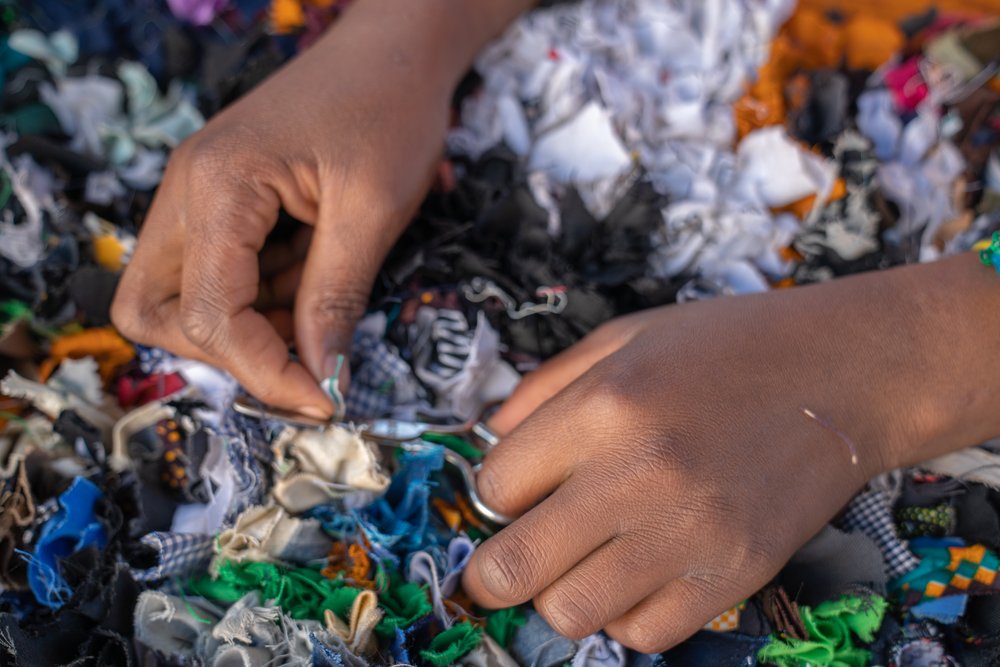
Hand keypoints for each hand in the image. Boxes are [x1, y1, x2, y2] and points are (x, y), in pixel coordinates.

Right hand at [112, 0, 530, 415]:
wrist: (394, 51)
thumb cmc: (389, 110)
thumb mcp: (372, 212)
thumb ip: (334, 300)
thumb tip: (321, 381)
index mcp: (217, 186)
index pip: (209, 315)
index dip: (266, 371)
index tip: (323, 400)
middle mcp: (188, 191)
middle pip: (154, 310)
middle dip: (221, 351)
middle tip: (297, 358)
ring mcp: (199, 194)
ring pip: (179, 297)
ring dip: (245, 326)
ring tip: (317, 309)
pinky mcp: (223, 201)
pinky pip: (217, 273)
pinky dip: (260, 298)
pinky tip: (312, 280)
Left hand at [463, 255, 999, 652]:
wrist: (844, 371)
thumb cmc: (728, 346)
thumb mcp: (623, 337)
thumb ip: (544, 388)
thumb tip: (491, 442)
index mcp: (603, 408)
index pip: (494, 486)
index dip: (493, 494)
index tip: (513, 492)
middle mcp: (638, 476)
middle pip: (513, 567)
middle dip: (493, 570)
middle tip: (506, 559)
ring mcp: (689, 533)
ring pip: (571, 612)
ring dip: (561, 592)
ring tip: (584, 560)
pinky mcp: (735, 574)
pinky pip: (645, 633)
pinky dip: (627, 614)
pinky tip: (639, 573)